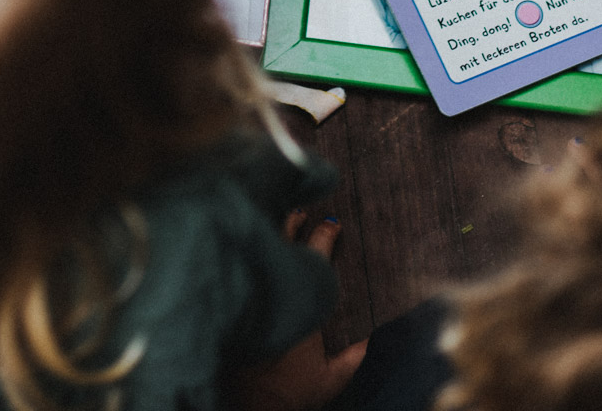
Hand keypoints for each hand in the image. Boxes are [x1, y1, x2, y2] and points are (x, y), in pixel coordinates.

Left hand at [227, 214, 366, 410]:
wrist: (247, 402)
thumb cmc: (288, 392)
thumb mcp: (329, 379)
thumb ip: (354, 358)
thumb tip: (375, 340)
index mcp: (305, 303)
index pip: (317, 256)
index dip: (326, 236)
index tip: (333, 223)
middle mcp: (276, 291)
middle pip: (283, 243)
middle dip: (291, 223)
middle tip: (299, 209)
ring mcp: (249, 292)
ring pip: (257, 248)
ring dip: (266, 230)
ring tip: (269, 214)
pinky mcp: (227, 300)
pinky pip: (235, 264)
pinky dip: (240, 250)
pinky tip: (240, 240)